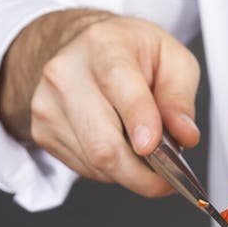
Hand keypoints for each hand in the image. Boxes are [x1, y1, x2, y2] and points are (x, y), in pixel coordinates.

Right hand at [0, 11, 200, 196]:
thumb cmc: (129, 54)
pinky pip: (85, 168)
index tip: (153, 146)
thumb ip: (181, 97)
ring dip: (129, 172)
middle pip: (103, 143)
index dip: (137, 119)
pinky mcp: (42, 132)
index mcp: (102, 45)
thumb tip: (185, 135)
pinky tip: (119, 148)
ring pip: (96, 163)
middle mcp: (66, 73)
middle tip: (168, 181)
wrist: (80, 51)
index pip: (117, 82)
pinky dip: (110, 170)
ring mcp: (48, 105)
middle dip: (142, 174)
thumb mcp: (171, 59)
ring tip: (144, 154)